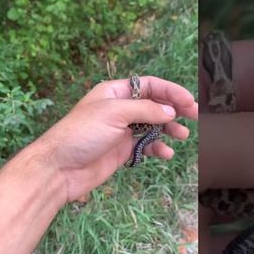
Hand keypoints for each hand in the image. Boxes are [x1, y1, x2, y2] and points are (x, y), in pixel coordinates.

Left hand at [38, 76, 197, 201]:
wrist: (60, 168)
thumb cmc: (82, 133)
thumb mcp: (114, 113)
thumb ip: (145, 109)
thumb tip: (171, 110)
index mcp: (114, 92)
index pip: (149, 85)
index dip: (170, 91)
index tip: (189, 101)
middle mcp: (119, 109)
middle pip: (153, 104)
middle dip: (174, 109)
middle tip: (193, 117)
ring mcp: (121, 130)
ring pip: (152, 125)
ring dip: (169, 129)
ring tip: (182, 136)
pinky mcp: (121, 150)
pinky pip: (146, 145)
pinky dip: (158, 148)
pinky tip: (166, 153)